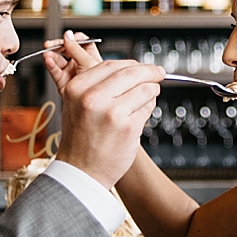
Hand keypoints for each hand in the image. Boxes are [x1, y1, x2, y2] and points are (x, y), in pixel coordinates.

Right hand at [43, 30, 101, 92]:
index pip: (80, 43)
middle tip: (52, 44)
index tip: (68, 38)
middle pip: (66, 49)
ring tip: (47, 53)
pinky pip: (55, 71)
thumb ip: (77, 49)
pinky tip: (48, 61)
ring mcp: (70, 72)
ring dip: (51, 55)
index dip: (73, 39)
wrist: (94, 106)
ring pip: (58, 60)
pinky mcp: (62, 82)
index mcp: (90, 57)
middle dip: (58, 45)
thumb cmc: (100, 87)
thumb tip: (68, 36)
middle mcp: (79, 64)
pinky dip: (50, 65)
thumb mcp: (89, 63)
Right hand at [47, 33, 164, 189]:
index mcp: (77, 88)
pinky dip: (149, 108)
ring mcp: (111, 112)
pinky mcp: (128, 127)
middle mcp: (92, 98)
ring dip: (152, 91)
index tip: (144, 67)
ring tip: (147, 99)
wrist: (81, 172)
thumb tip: (132, 69)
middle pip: (132, 72)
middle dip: (150, 72)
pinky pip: (148, 108)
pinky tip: (140, 115)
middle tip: (159, 73)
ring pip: (145, 89)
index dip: (133, 64)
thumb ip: (98, 84)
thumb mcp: (77, 104)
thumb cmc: (81, 139)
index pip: (112, 65)